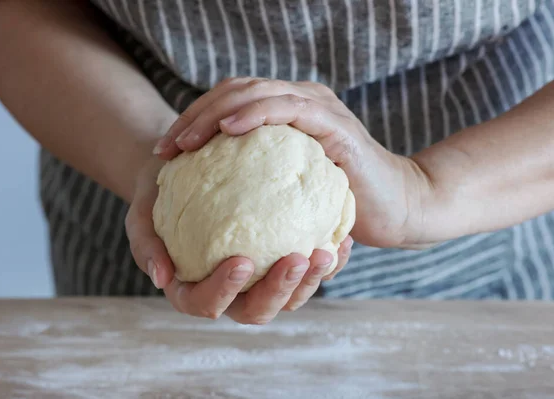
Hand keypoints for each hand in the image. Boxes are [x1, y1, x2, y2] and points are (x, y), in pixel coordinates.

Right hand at [125, 154, 353, 324]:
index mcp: (193, 289)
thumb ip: (147, 245)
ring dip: (308, 281)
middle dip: (278, 291)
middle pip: (255, 309)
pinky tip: (340, 239)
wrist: (183, 173)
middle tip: (297, 259)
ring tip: (325, 252)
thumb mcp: (141, 216)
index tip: (242, 261)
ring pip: (287, 297)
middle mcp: (229, 291)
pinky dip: (326, 260)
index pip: (206, 303)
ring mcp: (257, 279)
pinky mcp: (278, 259)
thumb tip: (162, 276)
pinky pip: (305, 270)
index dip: (224, 290)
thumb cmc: (158, 198)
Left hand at [154, 77, 436, 248]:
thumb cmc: (341, 206)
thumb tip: (213, 197)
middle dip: (195, 115)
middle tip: (167, 147)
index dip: (195, 119)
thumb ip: (260, 181)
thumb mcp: (291, 191)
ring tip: (185, 141)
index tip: (166, 152)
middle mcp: (301, 100)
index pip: (232, 101)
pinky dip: (255, 114)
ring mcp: (318, 107)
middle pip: (236, 91)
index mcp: (288, 112)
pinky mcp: (333, 122)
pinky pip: (286, 109)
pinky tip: (227, 131)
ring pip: (255, 92)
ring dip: (215, 113)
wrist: (395, 209)